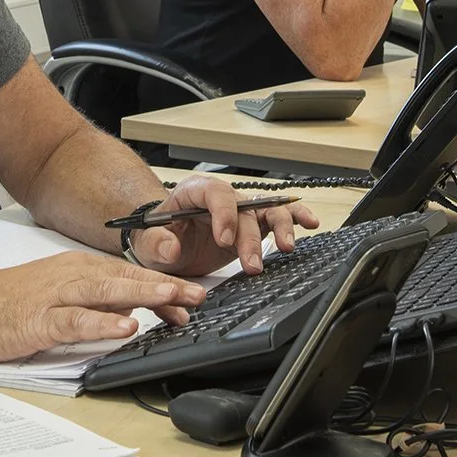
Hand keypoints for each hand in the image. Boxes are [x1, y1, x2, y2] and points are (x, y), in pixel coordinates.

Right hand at [0, 253, 206, 362]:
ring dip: (143, 294)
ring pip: (106, 292)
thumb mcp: (59, 295)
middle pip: (126, 278)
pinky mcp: (39, 319)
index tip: (192, 297)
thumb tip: (131, 310)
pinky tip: (125, 328)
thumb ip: (95, 301)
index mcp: (78, 269)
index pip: (129, 275)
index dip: (162, 285)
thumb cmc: (8, 302)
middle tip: (199, 294)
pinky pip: (76, 320)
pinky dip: (102, 323)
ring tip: (174, 299)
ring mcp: (55, 296)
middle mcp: (71, 275)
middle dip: (165, 285)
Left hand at [127, 174, 320, 277]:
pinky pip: (277, 218)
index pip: (215, 194)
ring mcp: (241, 212)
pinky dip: (295, 218)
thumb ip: (156, 243)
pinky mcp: (253, 227)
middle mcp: (223, 199)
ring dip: (280, 227)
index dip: (223, 214)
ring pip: (267, 210)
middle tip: (251, 264)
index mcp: (195, 193)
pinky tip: (310, 223)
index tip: (223, 239)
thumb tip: (172, 247)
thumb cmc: (156, 235)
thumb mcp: (147, 241)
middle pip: (244, 208)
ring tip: (286, 247)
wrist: (164, 242)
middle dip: (250, 237)